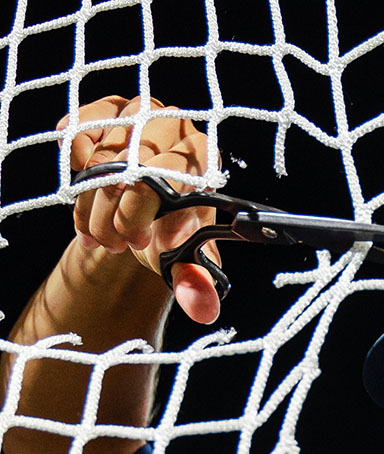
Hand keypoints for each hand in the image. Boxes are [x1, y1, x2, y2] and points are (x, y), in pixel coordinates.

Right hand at [58, 95, 220, 323]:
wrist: (145, 215)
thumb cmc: (168, 233)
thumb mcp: (181, 260)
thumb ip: (193, 284)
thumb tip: (203, 309)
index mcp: (203, 158)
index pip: (166, 174)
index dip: (141, 213)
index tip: (138, 242)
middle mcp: (174, 126)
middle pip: (131, 166)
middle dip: (115, 214)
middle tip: (115, 245)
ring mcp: (139, 112)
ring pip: (102, 155)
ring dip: (92, 202)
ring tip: (99, 232)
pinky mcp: (108, 109)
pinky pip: (79, 127)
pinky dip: (75, 161)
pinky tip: (85, 185)